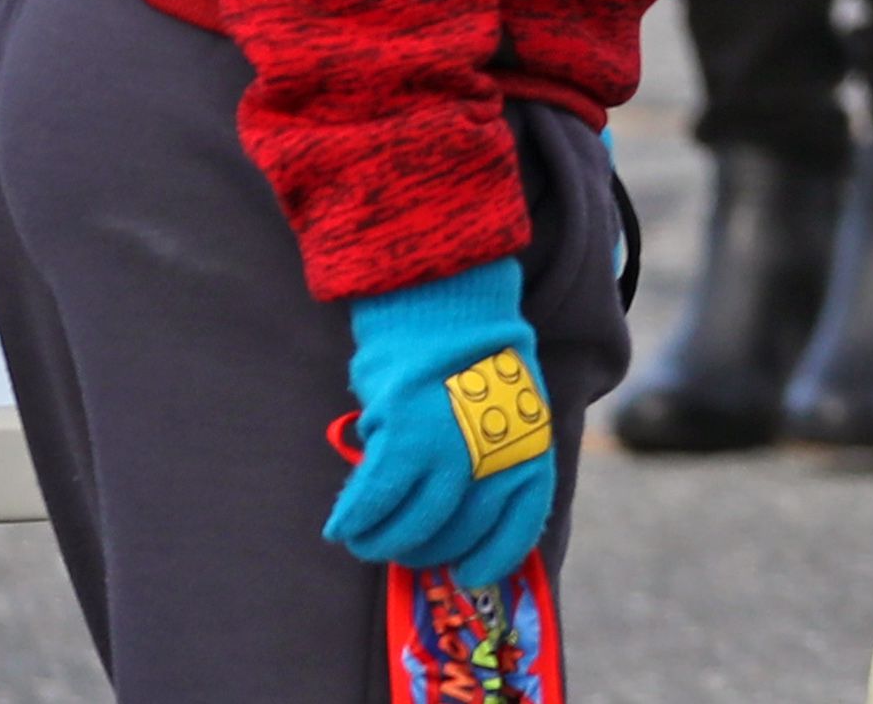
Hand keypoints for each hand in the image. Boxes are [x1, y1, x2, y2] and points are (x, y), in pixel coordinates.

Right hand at [328, 258, 558, 588]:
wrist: (448, 299)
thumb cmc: (474, 356)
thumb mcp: (510, 407)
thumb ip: (495, 458)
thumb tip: (465, 515)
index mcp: (530, 446)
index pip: (519, 524)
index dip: (491, 558)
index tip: (467, 573)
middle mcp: (495, 455)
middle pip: (455, 534)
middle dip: (425, 550)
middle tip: (402, 547)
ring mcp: (449, 448)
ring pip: (411, 527)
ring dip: (382, 542)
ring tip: (365, 538)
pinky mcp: (404, 436)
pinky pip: (374, 500)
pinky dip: (354, 519)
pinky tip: (342, 525)